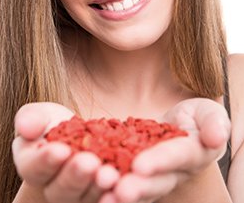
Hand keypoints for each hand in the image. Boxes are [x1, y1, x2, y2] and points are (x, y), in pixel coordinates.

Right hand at [12, 102, 119, 202]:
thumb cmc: (56, 124)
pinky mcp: (100, 197)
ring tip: (109, 175)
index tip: (60, 150)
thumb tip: (26, 126)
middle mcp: (53, 188)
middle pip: (60, 190)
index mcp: (33, 166)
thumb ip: (32, 118)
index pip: (33, 168)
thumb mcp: (44, 114)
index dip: (45, 161)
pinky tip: (126, 189)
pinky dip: (116, 197)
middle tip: (89, 163)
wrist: (84, 135)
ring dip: (97, 189)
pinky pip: (107, 201)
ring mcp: (78, 197)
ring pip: (85, 200)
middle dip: (75, 176)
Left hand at [98, 98, 230, 202]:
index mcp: (191, 155)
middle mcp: (170, 172)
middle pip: (154, 182)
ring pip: (136, 187)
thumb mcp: (208, 113)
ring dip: (119, 191)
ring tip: (102, 192)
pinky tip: (90, 183)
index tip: (141, 165)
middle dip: (136, 187)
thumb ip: (214, 122)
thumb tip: (216, 137)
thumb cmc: (197, 117)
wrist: (179, 124)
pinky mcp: (133, 169)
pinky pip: (121, 178)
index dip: (160, 162)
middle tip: (118, 190)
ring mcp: (151, 174)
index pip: (176, 158)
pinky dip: (107, 183)